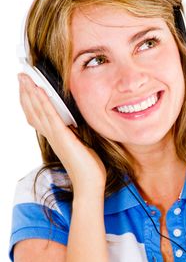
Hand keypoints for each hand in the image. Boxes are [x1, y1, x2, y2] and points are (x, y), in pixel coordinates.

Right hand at [18, 74, 105, 195]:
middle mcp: (51, 135)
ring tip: (24, 78)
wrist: (89, 185)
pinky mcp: (63, 137)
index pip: (38, 115)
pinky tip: (39, 91)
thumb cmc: (89, 167)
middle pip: (32, 110)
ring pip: (38, 110)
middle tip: (21, 76)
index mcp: (56, 136)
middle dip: (25, 92)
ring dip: (30, 93)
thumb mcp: (82, 143)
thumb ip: (77, 132)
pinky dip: (43, 103)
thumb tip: (79, 121)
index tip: (28, 86)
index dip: (31, 100)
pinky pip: (50, 117)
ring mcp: (56, 136)